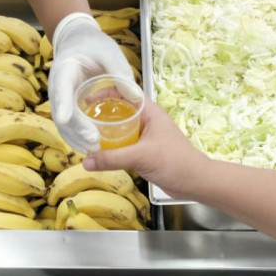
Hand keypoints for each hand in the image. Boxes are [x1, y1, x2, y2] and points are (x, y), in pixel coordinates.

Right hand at [50, 13, 135, 152]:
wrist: (79, 42)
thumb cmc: (94, 46)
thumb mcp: (109, 53)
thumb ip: (120, 72)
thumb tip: (135, 96)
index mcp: (66, 70)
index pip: (62, 89)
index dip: (63, 105)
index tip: (65, 119)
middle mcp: (58, 87)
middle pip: (63, 113)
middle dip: (77, 130)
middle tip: (94, 143)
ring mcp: (60, 100)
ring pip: (64, 124)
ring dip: (76, 139)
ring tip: (94, 151)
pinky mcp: (67, 108)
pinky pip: (70, 127)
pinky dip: (78, 138)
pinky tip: (90, 148)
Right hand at [83, 102, 209, 199]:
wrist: (195, 183)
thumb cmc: (176, 162)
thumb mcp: (141, 157)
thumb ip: (113, 158)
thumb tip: (86, 161)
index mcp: (149, 112)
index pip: (124, 92)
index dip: (105, 91)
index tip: (86, 97)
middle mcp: (146, 121)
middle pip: (119, 110)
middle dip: (101, 112)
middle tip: (81, 117)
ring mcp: (145, 137)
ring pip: (120, 129)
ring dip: (105, 132)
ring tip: (85, 134)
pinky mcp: (144, 152)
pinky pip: (123, 145)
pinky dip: (111, 147)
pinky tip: (99, 153)